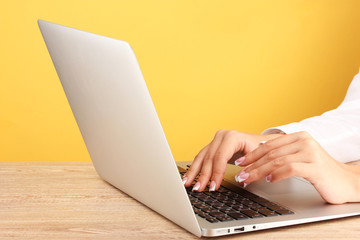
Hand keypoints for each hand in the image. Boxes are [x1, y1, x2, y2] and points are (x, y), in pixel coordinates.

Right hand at [183, 130, 282, 191]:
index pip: (221, 157)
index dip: (216, 173)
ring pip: (201, 158)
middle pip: (209, 158)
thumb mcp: (258, 157)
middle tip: (199, 189)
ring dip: (194, 172)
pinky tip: (188, 177)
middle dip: (203, 176)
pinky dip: (194, 168)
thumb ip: (250, 168)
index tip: (213, 186)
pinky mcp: (211, 146)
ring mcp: (214, 141)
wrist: (258, 142)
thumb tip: (242, 180)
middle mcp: (221, 137)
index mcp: (232, 137)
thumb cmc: (259, 149)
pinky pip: (200, 158)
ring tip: (187, 184)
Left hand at [236, 131, 359, 203]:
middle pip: (271, 153)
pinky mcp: (315, 167)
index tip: (240, 163)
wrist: (347, 182)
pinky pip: (290, 169)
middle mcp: (304, 141)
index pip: (270, 145)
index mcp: (299, 136)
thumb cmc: (321, 171)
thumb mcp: (301, 157)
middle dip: (252, 164)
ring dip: (259, 171)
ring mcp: (310, 153)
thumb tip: (259, 150)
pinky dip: (276, 175)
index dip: (252, 154)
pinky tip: (269, 180)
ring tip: (248, 178)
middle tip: (240, 173)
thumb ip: (284, 152)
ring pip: (277, 161)